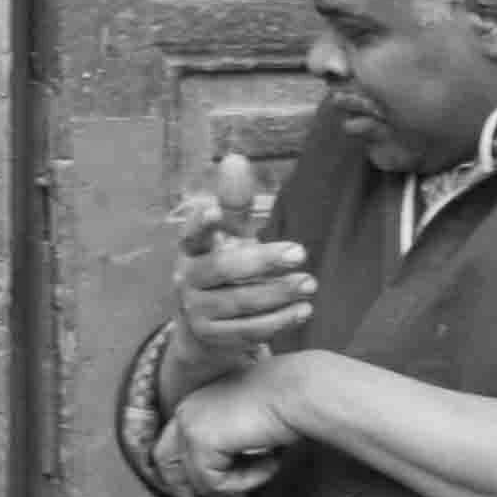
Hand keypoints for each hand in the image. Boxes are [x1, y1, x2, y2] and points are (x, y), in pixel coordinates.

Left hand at [164, 363, 296, 496]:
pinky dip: (246, 481)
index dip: (178, 474)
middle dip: (182, 490)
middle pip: (165, 463)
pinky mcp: (200, 442)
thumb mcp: (245, 426)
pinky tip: (269, 461)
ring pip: (199, 480)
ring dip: (236, 482)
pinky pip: (216, 484)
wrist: (296, 391)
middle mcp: (186, 411)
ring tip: (268, 464)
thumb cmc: (283, 405)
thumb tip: (215, 483)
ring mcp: (189, 426)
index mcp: (195, 403)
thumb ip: (225, 446)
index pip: (170, 445)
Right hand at [166, 163, 314, 389]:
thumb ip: (234, 204)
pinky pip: (248, 331)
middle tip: (300, 253)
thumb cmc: (223, 274)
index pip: (192, 234)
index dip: (201, 224)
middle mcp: (187, 280)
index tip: (215, 212)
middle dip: (263, 260)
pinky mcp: (214, 339)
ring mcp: (198, 312)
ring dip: (278, 293)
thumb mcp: (227, 239)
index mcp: (190, 251)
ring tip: (309, 284)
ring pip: (240, 303)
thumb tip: (235, 158)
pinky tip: (303, 310)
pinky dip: (278, 321)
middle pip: (224, 269)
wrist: (204, 333)